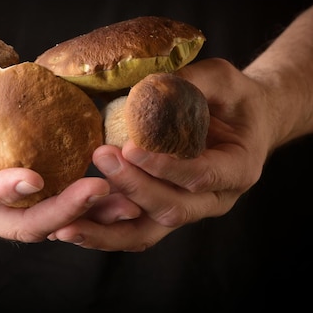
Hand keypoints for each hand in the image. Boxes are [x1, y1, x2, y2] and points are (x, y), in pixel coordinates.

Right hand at [0, 85, 110, 241]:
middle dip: (61, 211)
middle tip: (100, 189)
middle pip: (19, 223)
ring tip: (128, 201)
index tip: (34, 177)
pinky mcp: (27, 202)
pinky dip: (90, 206)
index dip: (1, 191)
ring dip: (87, 216)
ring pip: (47, 224)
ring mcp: (3, 210)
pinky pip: (59, 209)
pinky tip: (123, 194)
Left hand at [49, 58, 273, 250]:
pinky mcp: (161, 212)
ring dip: (107, 228)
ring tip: (68, 222)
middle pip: (172, 209)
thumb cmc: (236, 100)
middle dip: (133, 187)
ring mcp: (187, 210)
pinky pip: (131, 229)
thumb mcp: (224, 80)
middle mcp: (214, 199)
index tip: (131, 147)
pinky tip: (69, 225)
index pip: (202, 176)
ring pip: (147, 232)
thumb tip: (147, 81)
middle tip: (101, 156)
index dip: (166, 167)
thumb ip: (194, 81)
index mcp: (238, 169)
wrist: (244, 124)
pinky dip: (102, 230)